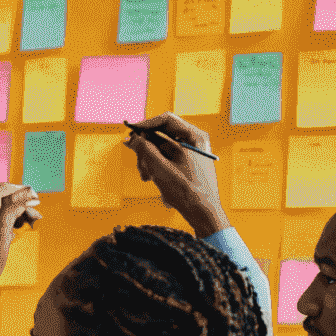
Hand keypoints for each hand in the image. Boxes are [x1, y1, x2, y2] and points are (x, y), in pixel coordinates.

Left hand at [0, 183, 39, 286]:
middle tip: (32, 217)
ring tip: (22, 225)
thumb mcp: (4, 229)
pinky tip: (9, 231)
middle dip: (18, 202)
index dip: (22, 191)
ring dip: (11, 211)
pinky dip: (1, 218)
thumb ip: (15, 206)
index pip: (4, 187)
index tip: (35, 200)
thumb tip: (29, 193)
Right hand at [124, 113, 228, 235]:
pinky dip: (158, 170)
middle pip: (162, 136)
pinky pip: (167, 160)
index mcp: (194, 136)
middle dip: (146, 150)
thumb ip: (144, 150)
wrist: (204, 214)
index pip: (166, 120)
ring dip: (150, 162)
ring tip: (147, 178)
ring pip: (162, 150)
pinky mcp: (187, 165)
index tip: (130, 133)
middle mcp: (194, 141)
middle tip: (139, 164)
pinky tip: (157, 183)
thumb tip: (132, 138)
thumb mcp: (160, 168)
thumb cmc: (188, 192)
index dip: (145, 125)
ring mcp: (191, 153)